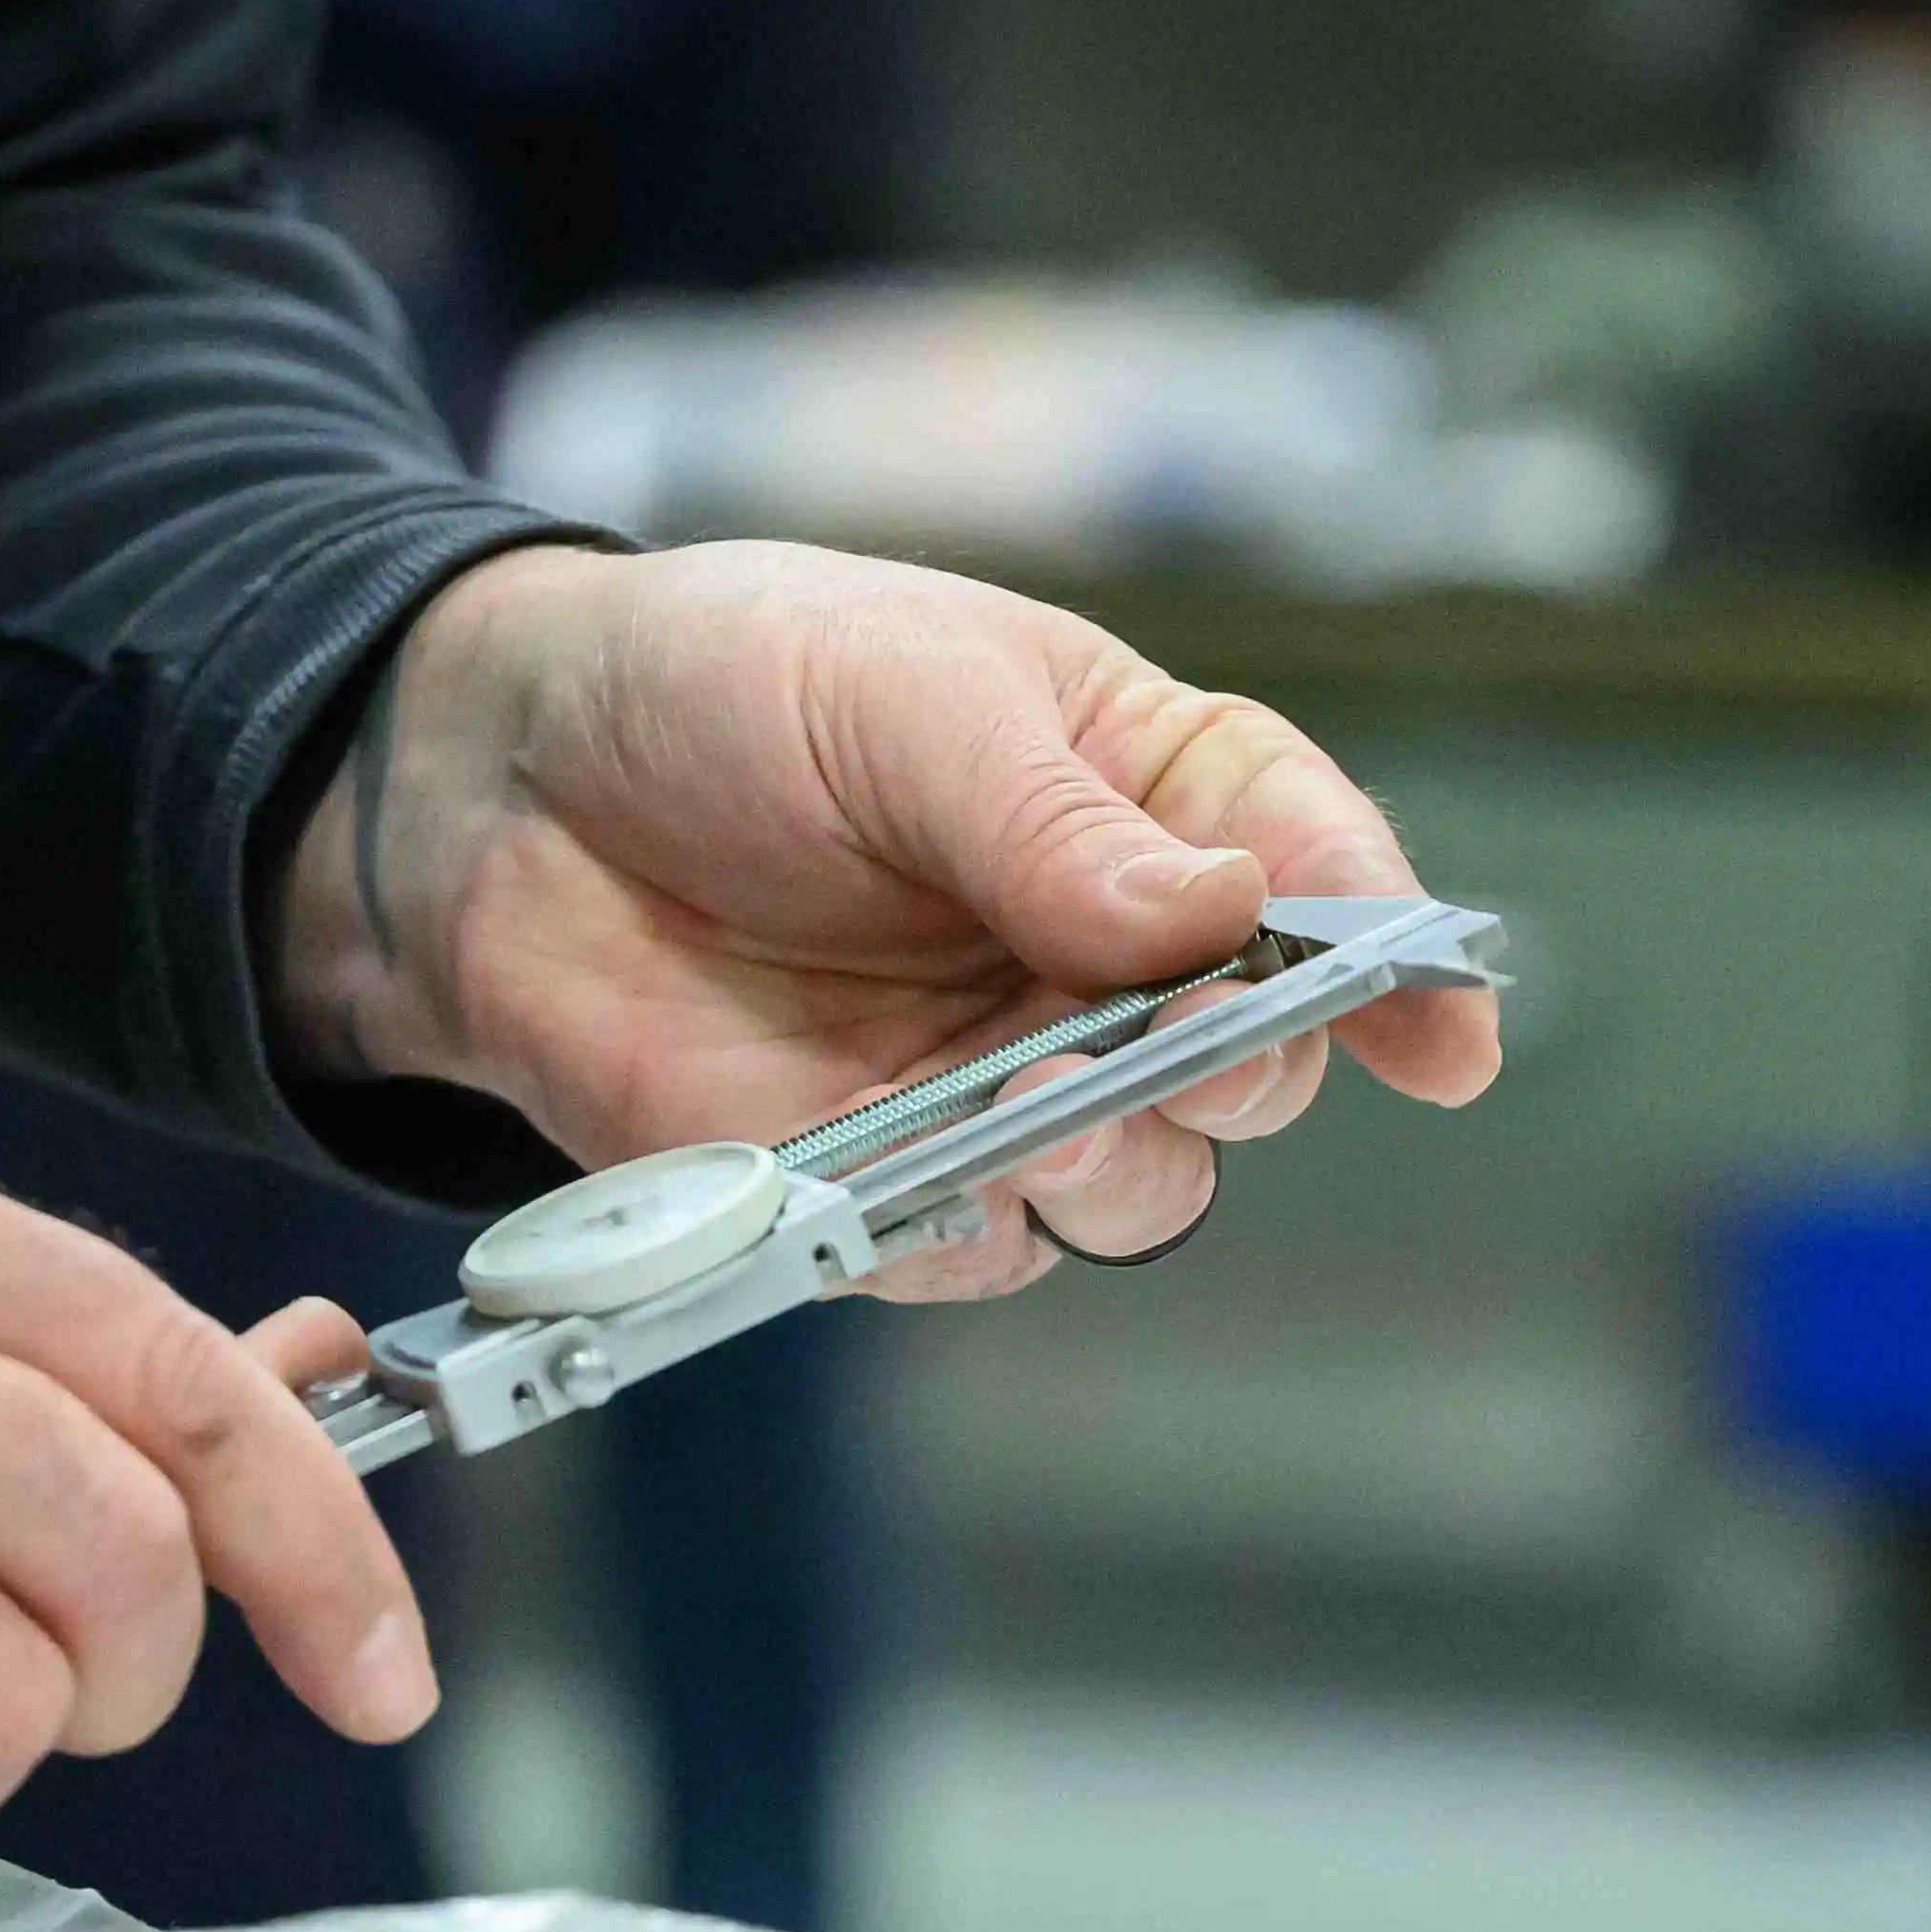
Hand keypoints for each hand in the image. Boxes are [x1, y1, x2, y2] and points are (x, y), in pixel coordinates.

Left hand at [271, 542, 1500, 1299]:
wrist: (492, 791)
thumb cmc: (714, 686)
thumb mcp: (901, 693)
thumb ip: (1053, 819)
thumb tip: (1207, 917)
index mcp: (1150, 795)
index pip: (1318, 879)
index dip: (1396, 956)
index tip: (1438, 1026)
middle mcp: (1103, 958)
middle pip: (1254, 1060)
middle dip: (1241, 1058)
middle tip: (1186, 1032)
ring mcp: (1002, 1080)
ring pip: (1141, 1180)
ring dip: (1117, 1152)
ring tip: (1044, 1093)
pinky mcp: (885, 1182)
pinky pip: (980, 1245)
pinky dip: (977, 1219)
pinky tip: (936, 1156)